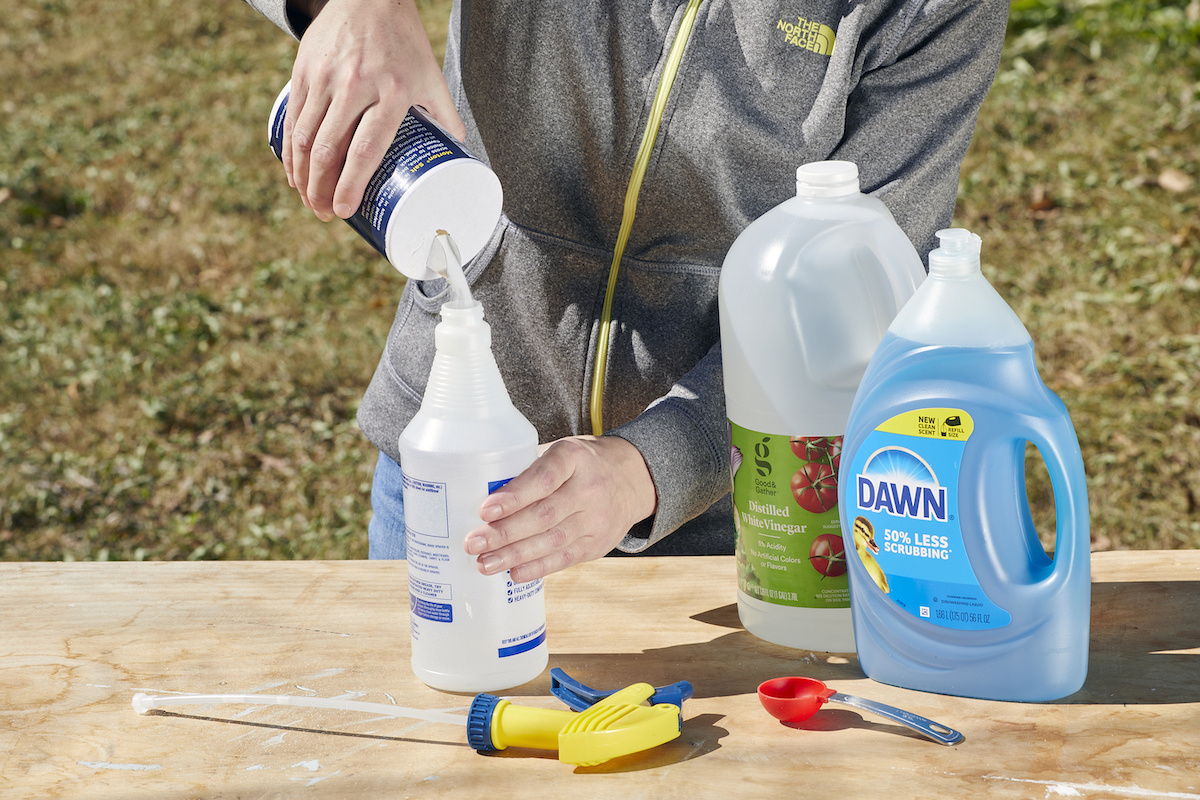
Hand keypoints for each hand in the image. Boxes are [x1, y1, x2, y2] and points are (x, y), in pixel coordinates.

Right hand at [282, 0, 464, 220]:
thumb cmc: (404, 40)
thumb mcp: (431, 75)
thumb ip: (445, 112)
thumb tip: (459, 147)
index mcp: (391, 92)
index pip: (366, 148)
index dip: (351, 184)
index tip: (345, 210)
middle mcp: (355, 86)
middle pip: (330, 149)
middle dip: (322, 189)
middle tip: (325, 213)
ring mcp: (325, 78)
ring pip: (305, 137)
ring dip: (303, 176)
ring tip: (310, 200)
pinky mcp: (304, 70)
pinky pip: (293, 118)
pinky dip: (290, 150)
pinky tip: (294, 171)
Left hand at [463, 436, 658, 582]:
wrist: (632, 479)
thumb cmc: (583, 463)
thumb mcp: (560, 451)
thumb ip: (528, 467)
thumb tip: (480, 490)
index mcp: (573, 457)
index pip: (543, 478)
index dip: (514, 496)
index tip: (486, 510)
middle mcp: (589, 488)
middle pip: (544, 515)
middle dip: (505, 533)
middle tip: (473, 543)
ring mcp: (596, 519)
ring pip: (552, 541)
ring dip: (515, 555)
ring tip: (485, 563)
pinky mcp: (597, 544)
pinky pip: (565, 558)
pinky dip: (538, 568)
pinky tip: (514, 572)